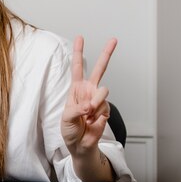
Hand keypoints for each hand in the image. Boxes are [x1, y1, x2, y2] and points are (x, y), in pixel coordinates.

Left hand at [61, 36, 116, 156]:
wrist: (80, 144)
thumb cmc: (70, 129)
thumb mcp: (67, 117)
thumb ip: (78, 109)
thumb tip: (90, 105)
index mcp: (76, 88)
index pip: (77, 67)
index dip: (79, 52)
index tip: (80, 37)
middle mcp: (89, 90)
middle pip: (99, 69)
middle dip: (107, 54)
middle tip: (114, 39)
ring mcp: (98, 99)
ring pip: (103, 91)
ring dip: (95, 102)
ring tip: (88, 113)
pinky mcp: (106, 109)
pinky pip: (104, 107)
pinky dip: (97, 115)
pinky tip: (92, 121)